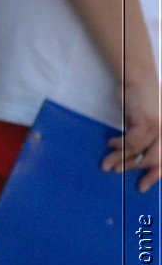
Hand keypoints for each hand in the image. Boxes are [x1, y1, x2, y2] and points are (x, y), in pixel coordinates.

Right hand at [104, 75, 160, 191]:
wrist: (138, 78)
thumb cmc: (141, 99)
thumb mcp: (145, 121)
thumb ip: (143, 137)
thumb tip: (131, 157)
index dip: (155, 174)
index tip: (142, 186)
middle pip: (156, 158)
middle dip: (137, 169)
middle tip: (121, 173)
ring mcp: (159, 125)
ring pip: (139, 151)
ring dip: (120, 159)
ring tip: (108, 163)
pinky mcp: (147, 121)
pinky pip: (131, 142)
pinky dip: (119, 146)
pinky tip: (110, 144)